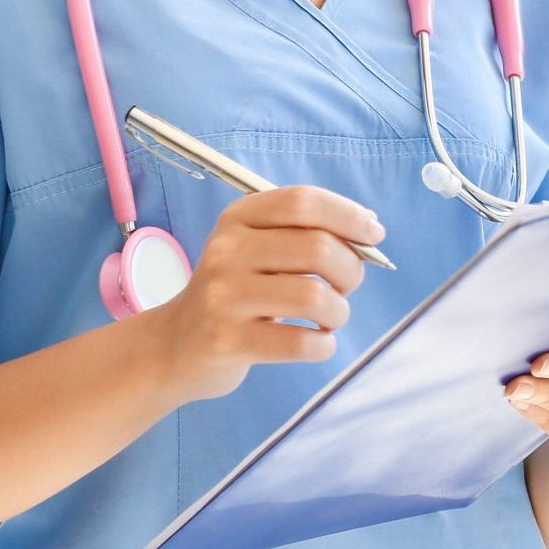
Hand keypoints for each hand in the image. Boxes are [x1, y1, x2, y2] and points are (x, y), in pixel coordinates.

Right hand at [139, 185, 382, 404]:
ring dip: (339, 311)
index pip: (303, 202)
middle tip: (347, 287)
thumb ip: (304, 234)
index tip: (374, 234)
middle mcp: (226, 250)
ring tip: (331, 318)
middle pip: (316, 248)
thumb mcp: (256, 249)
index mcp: (238, 218)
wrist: (174, 346)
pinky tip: (317, 343)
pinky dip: (323, 345)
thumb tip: (369, 227)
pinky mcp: (226, 341)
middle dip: (351, 269)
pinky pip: (299, 342)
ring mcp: (223, 296)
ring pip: (313, 297)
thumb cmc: (234, 293)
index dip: (348, 215)